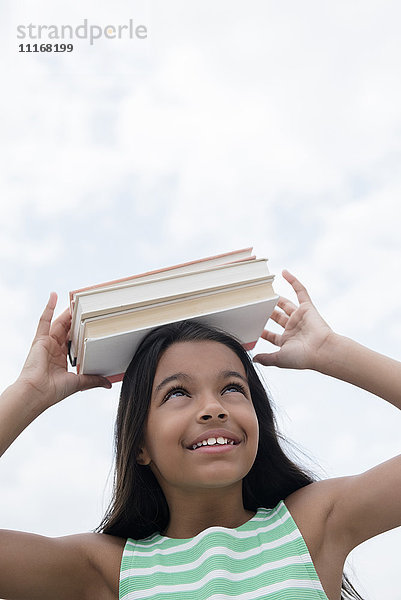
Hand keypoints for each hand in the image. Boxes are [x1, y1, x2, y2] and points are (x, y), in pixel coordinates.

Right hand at [17, 292, 111, 408]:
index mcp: (62, 358)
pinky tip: (54, 295)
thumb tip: (108, 383)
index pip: (75, 340)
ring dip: (67, 311)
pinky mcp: (39, 339)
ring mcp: (47, 343)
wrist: (37, 393)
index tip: (91, 322)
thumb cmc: (53, 391)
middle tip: (86, 307)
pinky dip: (49, 307)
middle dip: (76, 319)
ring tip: (76, 300)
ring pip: (59, 323)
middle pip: (68, 329)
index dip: (82, 331)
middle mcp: (54, 349)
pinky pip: (44, 320)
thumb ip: (93, 380)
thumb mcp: (79, 383)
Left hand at [253, 270, 333, 370]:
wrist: (322, 350)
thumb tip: (254, 360)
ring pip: (286, 304)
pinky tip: (284, 272)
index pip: (272, 336)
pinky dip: (294, 282)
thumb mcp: (279, 359)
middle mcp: (294, 329)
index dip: (263, 332)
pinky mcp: (307, 308)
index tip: (252, 328)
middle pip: (278, 317)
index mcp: (287, 341)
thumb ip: (267, 359)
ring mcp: (300, 317)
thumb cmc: (302, 357)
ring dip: (277, 298)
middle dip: (268, 312)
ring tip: (265, 290)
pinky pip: (301, 291)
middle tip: (256, 304)